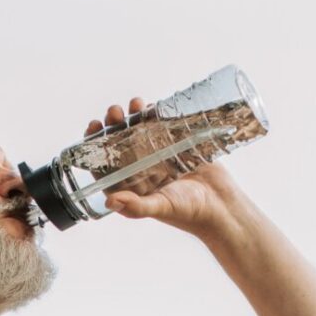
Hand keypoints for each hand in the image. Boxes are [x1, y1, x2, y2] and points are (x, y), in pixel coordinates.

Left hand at [85, 97, 247, 236]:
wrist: (222, 204)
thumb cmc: (189, 211)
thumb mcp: (161, 207)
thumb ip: (135, 206)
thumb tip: (109, 201)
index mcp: (130, 188)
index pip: (105, 165)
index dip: (95, 147)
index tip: (93, 128)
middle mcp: (141, 172)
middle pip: (120, 145)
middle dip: (113, 126)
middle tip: (114, 112)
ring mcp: (158, 157)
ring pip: (139, 133)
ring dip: (133, 117)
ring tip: (135, 104)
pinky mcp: (176, 146)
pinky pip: (161, 127)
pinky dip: (155, 115)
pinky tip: (151, 106)